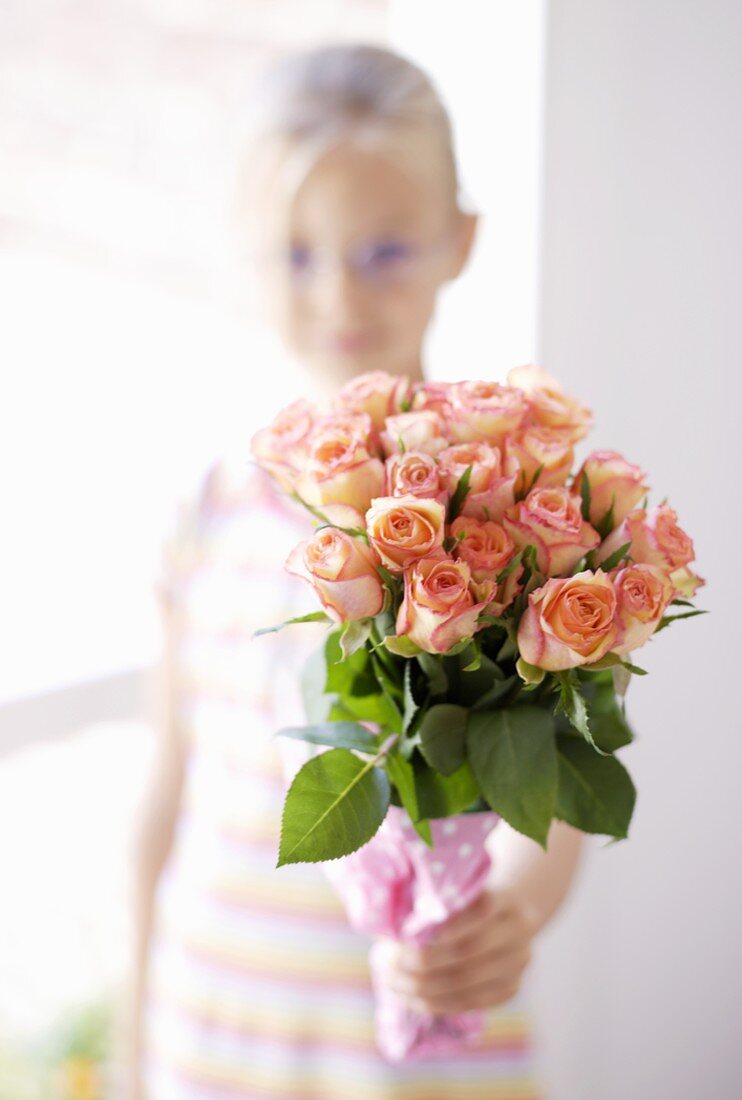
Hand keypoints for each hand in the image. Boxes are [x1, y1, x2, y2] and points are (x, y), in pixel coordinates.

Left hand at [381, 885, 539, 1015]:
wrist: (512, 914)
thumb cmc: (471, 900)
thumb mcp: (463, 890)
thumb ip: (438, 903)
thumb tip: (390, 928)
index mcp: (507, 901)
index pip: (480, 911)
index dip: (447, 926)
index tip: (409, 935)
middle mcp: (518, 933)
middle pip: (469, 952)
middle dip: (425, 962)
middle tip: (392, 964)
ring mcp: (518, 964)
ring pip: (467, 983)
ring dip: (424, 988)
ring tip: (394, 984)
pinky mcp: (510, 989)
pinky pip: (470, 1003)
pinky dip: (436, 1003)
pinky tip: (411, 999)